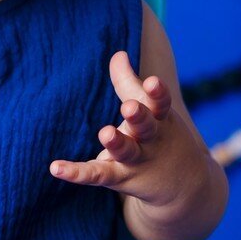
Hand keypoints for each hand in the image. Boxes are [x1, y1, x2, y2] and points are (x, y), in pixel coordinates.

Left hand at [48, 50, 189, 205]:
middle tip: (129, 107)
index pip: (159, 102)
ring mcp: (136, 160)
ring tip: (106, 134)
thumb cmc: (160, 137)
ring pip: (126, 151)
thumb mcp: (151, 112)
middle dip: (138, 116)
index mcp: (160, 118)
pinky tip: (56, 167)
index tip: (152, 82)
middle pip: (146, 126)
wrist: (185, 186)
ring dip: (116, 143)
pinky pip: (97, 174)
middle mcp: (150, 139)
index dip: (157, 92)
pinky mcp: (119, 177)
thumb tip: (118, 53)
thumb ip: (130, 83)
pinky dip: (76, 172)